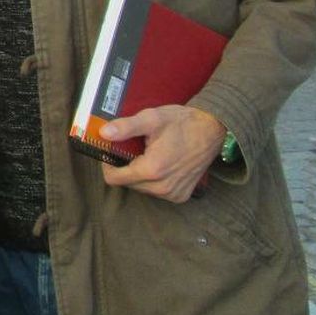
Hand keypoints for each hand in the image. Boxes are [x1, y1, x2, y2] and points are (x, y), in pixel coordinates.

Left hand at [100, 105, 225, 202]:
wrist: (212, 129)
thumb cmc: (182, 122)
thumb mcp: (151, 118)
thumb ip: (126, 127)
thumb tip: (103, 133)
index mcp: (152, 170)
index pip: (114, 179)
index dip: (108, 164)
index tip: (112, 151)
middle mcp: (162, 187)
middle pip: (127, 183)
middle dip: (125, 167)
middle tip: (133, 149)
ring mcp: (173, 194)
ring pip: (141, 188)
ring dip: (139, 174)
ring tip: (148, 154)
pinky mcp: (181, 196)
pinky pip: (156, 191)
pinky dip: (153, 180)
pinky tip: (161, 163)